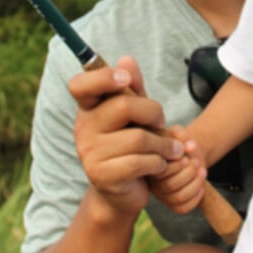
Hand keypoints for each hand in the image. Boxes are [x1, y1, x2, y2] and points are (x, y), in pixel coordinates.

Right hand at [69, 55, 184, 217]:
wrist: (123, 193)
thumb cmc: (132, 146)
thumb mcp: (135, 115)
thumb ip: (133, 89)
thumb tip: (127, 59)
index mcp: (88, 109)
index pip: (80, 85)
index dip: (103, 77)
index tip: (126, 81)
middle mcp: (83, 129)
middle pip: (123, 106)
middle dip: (153, 112)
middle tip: (162, 121)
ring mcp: (90, 154)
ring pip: (138, 138)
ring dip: (164, 144)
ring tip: (173, 149)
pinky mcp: (102, 177)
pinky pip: (140, 162)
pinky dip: (159, 163)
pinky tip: (161, 165)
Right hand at [148, 126, 207, 214]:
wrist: (186, 153)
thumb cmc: (177, 142)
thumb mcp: (176, 132)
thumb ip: (181, 134)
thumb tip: (190, 146)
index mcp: (149, 167)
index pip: (160, 172)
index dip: (176, 165)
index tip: (186, 156)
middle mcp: (153, 184)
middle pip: (169, 186)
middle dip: (188, 174)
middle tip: (197, 162)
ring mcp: (163, 196)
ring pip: (178, 198)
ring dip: (195, 184)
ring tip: (203, 171)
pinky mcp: (174, 205)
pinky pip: (183, 208)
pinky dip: (196, 198)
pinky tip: (202, 186)